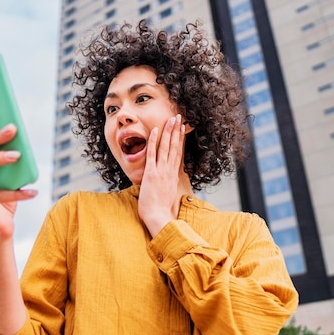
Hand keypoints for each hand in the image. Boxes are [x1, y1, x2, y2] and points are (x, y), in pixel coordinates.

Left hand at [138, 114, 185, 236]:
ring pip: (166, 148)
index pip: (178, 153)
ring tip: (171, 119)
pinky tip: (154, 130)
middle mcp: (169, 171)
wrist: (158, 217)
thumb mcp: (168, 194)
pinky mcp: (151, 174)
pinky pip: (152, 154)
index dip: (180, 139)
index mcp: (174, 175)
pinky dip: (153, 142)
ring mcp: (161, 171)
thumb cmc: (161, 210)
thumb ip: (168, 184)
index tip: (182, 129)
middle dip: (176, 131)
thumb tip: (169, 181)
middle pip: (174, 147)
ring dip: (168, 132)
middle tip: (179, 117)